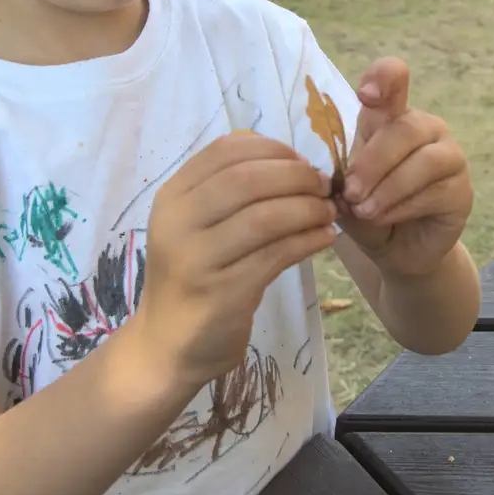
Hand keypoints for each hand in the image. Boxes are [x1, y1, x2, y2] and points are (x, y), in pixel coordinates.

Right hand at [133, 132, 337, 389]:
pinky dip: (308, 241)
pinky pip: (276, 255)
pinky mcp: (223, 292)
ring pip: (265, 217)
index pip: (225, 150)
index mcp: (172, 196)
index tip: (301, 160)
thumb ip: (229, 192)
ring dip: (307, 208)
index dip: (271, 149)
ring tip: (328, 212)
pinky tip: (325, 238)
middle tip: (324, 186)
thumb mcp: (195, 225)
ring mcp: (198, 259)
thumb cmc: (191, 277)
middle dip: (296, 176)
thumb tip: (293, 163)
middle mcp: (178, 222)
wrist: (165, 345)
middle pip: (247, 179)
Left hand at [338, 58, 472, 279]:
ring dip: (389, 187)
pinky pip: (435, 191)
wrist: (394, 250)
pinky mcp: (461, 189)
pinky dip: (403, 206)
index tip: (366, 94)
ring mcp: (449, 156)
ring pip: (425, 160)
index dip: (384, 77)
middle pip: (405, 128)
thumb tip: (342, 180)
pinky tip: (384, 218)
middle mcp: (425, 128)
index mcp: (391, 116)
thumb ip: (343, 177)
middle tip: (350, 193)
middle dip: (373, 161)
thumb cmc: (367, 208)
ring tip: (365, 210)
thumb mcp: (345, 189)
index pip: (394, 79)